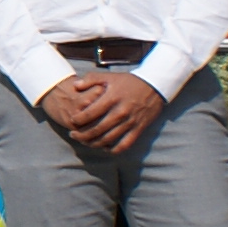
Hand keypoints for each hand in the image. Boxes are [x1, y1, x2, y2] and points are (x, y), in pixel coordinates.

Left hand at [41, 69, 164, 155]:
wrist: (155, 86)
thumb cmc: (129, 81)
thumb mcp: (110, 76)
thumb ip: (91, 79)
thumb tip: (75, 85)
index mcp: (112, 98)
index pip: (90, 114)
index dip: (78, 120)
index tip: (72, 121)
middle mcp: (120, 112)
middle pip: (96, 130)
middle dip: (82, 135)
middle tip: (73, 135)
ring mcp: (130, 122)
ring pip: (108, 140)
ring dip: (94, 144)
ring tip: (85, 142)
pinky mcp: (138, 129)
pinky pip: (124, 145)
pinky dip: (113, 149)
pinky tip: (105, 147)